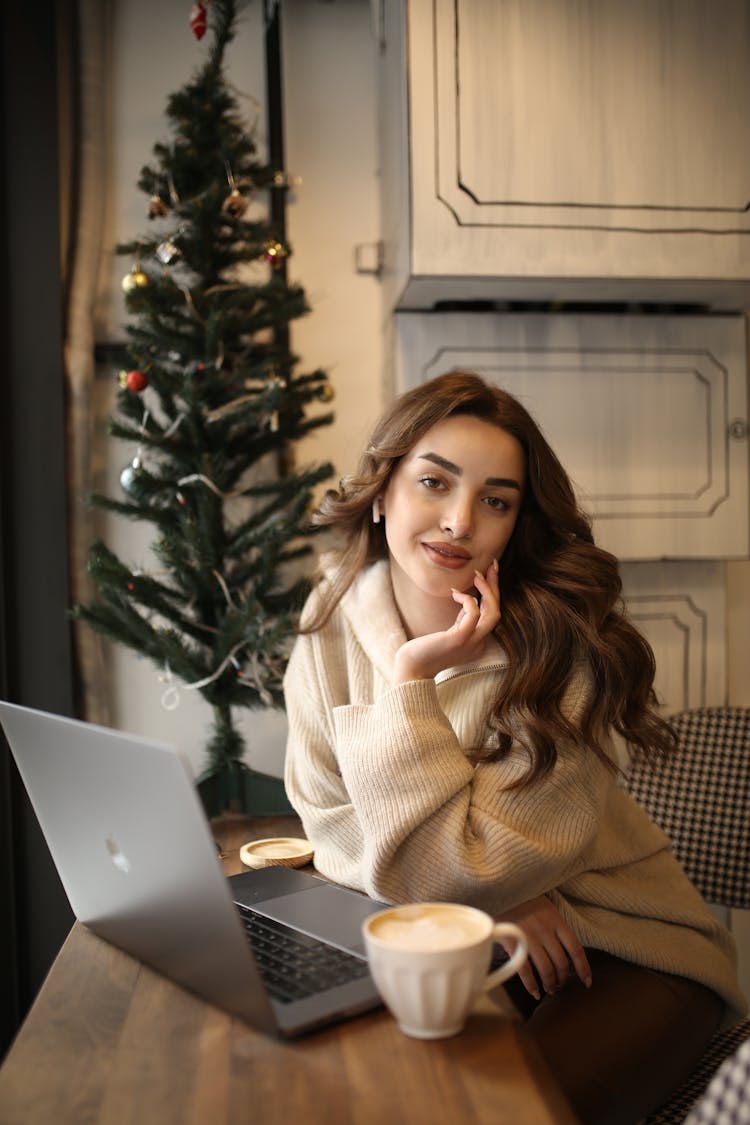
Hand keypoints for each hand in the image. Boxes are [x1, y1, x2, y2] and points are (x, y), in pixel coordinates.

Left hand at [393, 560, 500, 682]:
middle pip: (497, 612)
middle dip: (495, 587)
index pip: (492, 615)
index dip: (493, 593)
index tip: (490, 573)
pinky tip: (454, 593)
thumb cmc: (423, 651)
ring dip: (487, 591)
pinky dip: (468, 600)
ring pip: (493, 614)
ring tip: (477, 574)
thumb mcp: (448, 632)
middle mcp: (478, 644)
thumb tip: (467, 599)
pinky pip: (474, 614)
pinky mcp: (460, 639)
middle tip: (492, 564)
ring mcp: (471, 643)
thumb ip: (461, 620)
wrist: (410, 669)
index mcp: (476, 643)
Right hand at [495, 895, 591, 999]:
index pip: (576, 949)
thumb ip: (553, 924)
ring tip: (548, 989)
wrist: (498, 887)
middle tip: (559, 986)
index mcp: (556, 919)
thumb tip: (564, 948)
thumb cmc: (521, 897)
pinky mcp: (512, 941)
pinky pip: (525, 970)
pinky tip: (534, 991)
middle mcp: (545, 929)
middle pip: (561, 963)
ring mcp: (529, 936)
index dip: (583, 969)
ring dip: (549, 983)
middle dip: (562, 979)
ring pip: (546, 969)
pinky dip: (531, 984)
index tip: (587, 982)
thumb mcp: (543, 906)